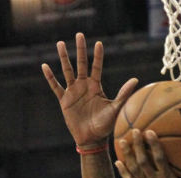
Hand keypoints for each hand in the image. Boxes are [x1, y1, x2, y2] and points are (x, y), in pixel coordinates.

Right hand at [42, 32, 137, 147]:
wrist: (92, 140)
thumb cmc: (105, 126)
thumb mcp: (115, 108)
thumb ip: (124, 94)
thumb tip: (136, 80)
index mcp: (96, 87)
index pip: (96, 67)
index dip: (97, 56)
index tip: (99, 43)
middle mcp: (84, 86)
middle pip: (81, 64)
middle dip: (80, 50)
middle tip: (79, 34)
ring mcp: (73, 92)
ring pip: (67, 71)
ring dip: (63, 58)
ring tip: (60, 43)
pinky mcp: (64, 100)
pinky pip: (56, 86)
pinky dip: (50, 77)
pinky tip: (44, 66)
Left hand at [115, 129, 180, 177]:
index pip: (159, 160)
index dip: (153, 146)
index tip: (149, 131)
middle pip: (143, 163)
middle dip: (137, 147)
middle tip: (134, 131)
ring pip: (134, 171)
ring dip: (127, 156)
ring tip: (121, 141)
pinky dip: (124, 173)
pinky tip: (118, 162)